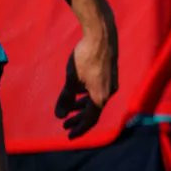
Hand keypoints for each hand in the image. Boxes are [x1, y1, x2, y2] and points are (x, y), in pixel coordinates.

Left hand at [55, 23, 118, 138]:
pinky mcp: (111, 73)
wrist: (102, 35)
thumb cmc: (85, 57)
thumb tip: (59, 116)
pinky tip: (79, 92)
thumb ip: (66, 99)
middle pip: (94, 112)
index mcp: (100, 97)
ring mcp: (112, 83)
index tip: (68, 135)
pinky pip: (99, 91)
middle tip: (65, 125)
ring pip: (96, 100)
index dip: (79, 129)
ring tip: (69, 109)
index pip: (90, 120)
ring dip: (82, 107)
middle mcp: (109, 92)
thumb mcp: (72, 80)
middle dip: (78, 119)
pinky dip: (88, 96)